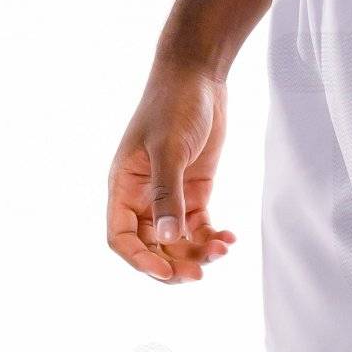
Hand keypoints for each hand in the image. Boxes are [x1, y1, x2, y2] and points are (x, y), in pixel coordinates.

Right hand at [107, 63, 235, 282]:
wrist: (198, 77)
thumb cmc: (173, 105)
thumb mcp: (169, 149)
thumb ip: (168, 194)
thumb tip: (168, 238)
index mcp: (124, 187)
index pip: (121, 238)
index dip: (140, 260)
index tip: (167, 271)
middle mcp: (143, 197)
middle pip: (152, 247)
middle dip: (174, 264)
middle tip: (200, 273)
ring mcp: (168, 196)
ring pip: (178, 242)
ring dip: (198, 253)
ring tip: (223, 249)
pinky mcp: (193, 192)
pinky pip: (199, 227)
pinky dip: (213, 238)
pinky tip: (230, 238)